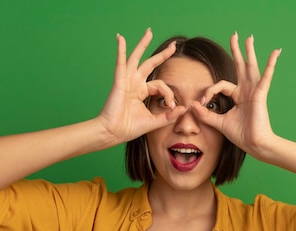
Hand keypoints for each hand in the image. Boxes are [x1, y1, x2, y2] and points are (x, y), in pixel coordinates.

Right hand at [97, 28, 186, 144]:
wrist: (113, 133)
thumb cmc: (128, 128)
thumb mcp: (153, 122)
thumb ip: (168, 116)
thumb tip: (183, 109)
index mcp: (141, 92)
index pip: (160, 86)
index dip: (169, 94)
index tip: (172, 105)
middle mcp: (134, 84)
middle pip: (150, 64)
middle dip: (162, 55)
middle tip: (174, 45)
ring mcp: (127, 81)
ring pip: (136, 58)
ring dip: (143, 44)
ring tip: (149, 32)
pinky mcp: (119, 82)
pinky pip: (121, 63)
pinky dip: (120, 50)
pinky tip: (120, 38)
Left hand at [190, 32, 280, 158]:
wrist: (254, 144)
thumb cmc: (241, 135)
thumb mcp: (218, 123)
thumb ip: (205, 114)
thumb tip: (192, 105)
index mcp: (238, 97)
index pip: (221, 85)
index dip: (209, 91)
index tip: (201, 101)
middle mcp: (247, 91)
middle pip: (240, 67)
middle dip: (237, 51)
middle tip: (235, 36)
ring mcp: (254, 91)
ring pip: (250, 67)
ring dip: (249, 52)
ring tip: (248, 38)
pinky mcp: (260, 94)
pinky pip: (266, 76)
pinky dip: (270, 64)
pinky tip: (275, 52)